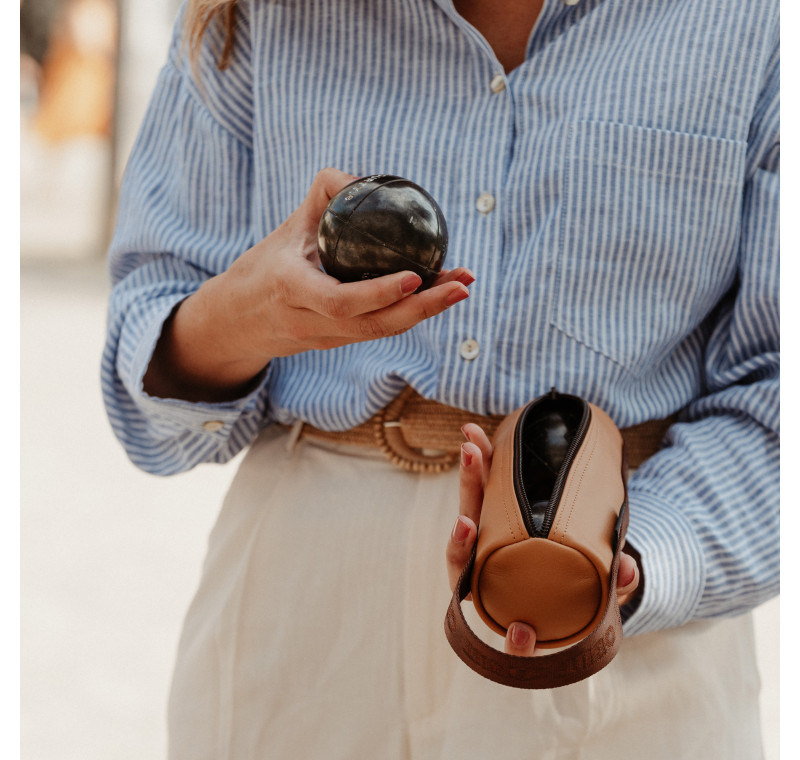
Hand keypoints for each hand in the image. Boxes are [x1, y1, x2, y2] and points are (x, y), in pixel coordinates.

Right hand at [144, 168, 473, 401]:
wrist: (234, 323)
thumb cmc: (261, 268)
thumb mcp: (284, 230)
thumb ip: (321, 198)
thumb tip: (361, 177)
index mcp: (290, 289)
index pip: (339, 301)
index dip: (378, 293)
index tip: (414, 276)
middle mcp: (308, 322)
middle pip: (373, 325)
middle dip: (422, 307)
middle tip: (461, 285)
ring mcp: (323, 340)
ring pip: (380, 332)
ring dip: (425, 312)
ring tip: (461, 288)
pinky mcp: (335, 346)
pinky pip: (376, 331)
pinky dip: (408, 314)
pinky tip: (436, 296)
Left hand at [446, 423, 640, 656]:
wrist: (581, 583)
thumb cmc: (583, 597)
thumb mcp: (600, 597)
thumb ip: (615, 587)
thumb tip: (630, 568)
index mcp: (493, 588)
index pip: (466, 573)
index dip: (460, 548)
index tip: (466, 525)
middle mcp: (484, 557)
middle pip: (465, 526)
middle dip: (468, 489)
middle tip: (471, 458)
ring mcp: (491, 531)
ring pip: (474, 497)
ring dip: (473, 467)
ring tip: (473, 435)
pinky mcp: (501, 508)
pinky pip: (489, 482)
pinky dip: (486, 458)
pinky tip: (479, 433)